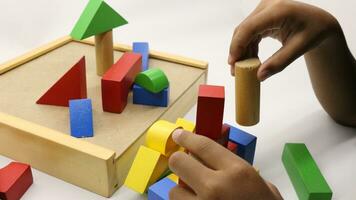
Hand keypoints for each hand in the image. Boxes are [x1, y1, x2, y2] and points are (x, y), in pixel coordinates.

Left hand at [168, 130, 282, 199]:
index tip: (178, 134)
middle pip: (179, 162)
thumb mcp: (264, 187)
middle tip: (185, 165)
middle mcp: (215, 187)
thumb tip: (215, 161)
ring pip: (174, 191)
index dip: (187, 137)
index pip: (203, 145)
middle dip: (180, 162)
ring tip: (196, 197)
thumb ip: (239, 172)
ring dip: (182, 191)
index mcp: (238, 172)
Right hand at [229, 0, 338, 80]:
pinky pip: (249, 32)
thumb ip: (279, 63)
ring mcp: (263, 9)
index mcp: (279, 10)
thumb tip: (259, 76)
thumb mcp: (299, 49)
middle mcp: (268, 5)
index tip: (232, 62)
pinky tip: (250, 60)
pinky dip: (248, 46)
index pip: (250, 27)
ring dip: (241, 50)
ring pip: (244, 31)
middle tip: (235, 70)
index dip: (238, 45)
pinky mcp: (262, 15)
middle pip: (244, 29)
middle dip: (237, 50)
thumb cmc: (314, 32)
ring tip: (241, 69)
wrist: (319, 23)